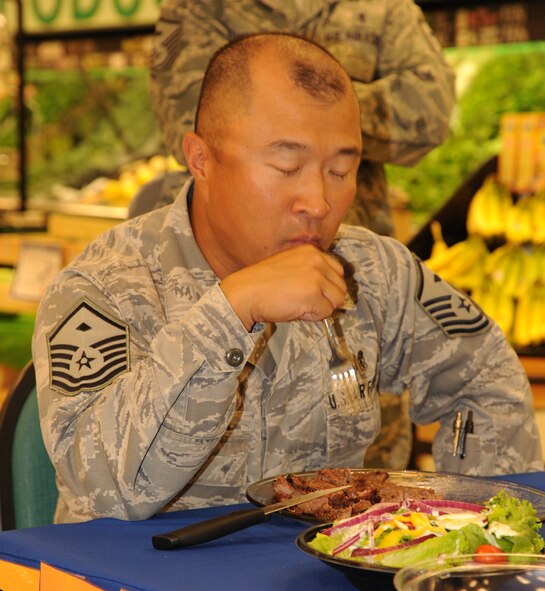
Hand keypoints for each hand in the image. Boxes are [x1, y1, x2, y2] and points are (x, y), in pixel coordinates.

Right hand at [220, 245, 346, 330]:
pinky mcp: (313, 294)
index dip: (327, 287)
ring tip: (299, 305)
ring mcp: (316, 276)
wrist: (244, 293)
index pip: (338, 271)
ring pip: (337, 300)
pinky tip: (295, 309)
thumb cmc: (262, 284)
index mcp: (311, 251)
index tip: (311, 293)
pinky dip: (313, 316)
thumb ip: (312, 273)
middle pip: (341, 287)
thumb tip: (330, 292)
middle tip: (303, 302)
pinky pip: (326, 312)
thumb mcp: (290, 267)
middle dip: (326, 299)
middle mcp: (317, 260)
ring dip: (321, 308)